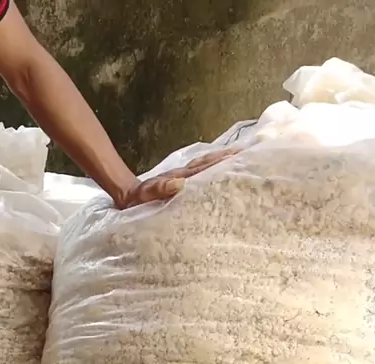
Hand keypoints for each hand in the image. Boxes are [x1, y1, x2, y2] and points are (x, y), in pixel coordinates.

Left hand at [117, 149, 238, 208]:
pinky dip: (212, 170)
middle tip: (248, 153)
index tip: (237, 156)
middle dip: (226, 157)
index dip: (218, 162)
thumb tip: (180, 184)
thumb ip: (160, 189)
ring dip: (221, 161)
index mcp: (178, 177)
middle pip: (207, 163)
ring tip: (241, 158)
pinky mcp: (180, 184)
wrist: (126, 197)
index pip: (201, 168)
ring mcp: (182, 179)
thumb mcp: (145, 195)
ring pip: (204, 166)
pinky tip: (222, 173)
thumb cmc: (136, 199)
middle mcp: (182, 175)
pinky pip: (199, 175)